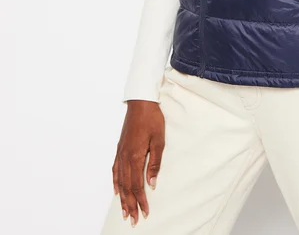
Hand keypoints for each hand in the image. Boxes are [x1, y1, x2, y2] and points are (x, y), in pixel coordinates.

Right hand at [112, 100, 164, 226]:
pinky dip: (115, 183)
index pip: (137, 185)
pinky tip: (116, 191)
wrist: (141, 102)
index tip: (145, 213)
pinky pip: (115, 170)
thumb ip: (155, 163)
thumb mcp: (159, 140)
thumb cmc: (152, 119)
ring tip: (124, 212)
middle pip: (126, 187)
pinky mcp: (119, 148)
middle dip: (130, 205)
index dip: (141, 200)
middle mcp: (125, 157)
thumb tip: (152, 183)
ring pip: (119, 181)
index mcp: (135, 156)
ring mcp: (120, 153)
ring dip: (122, 198)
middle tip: (133, 220)